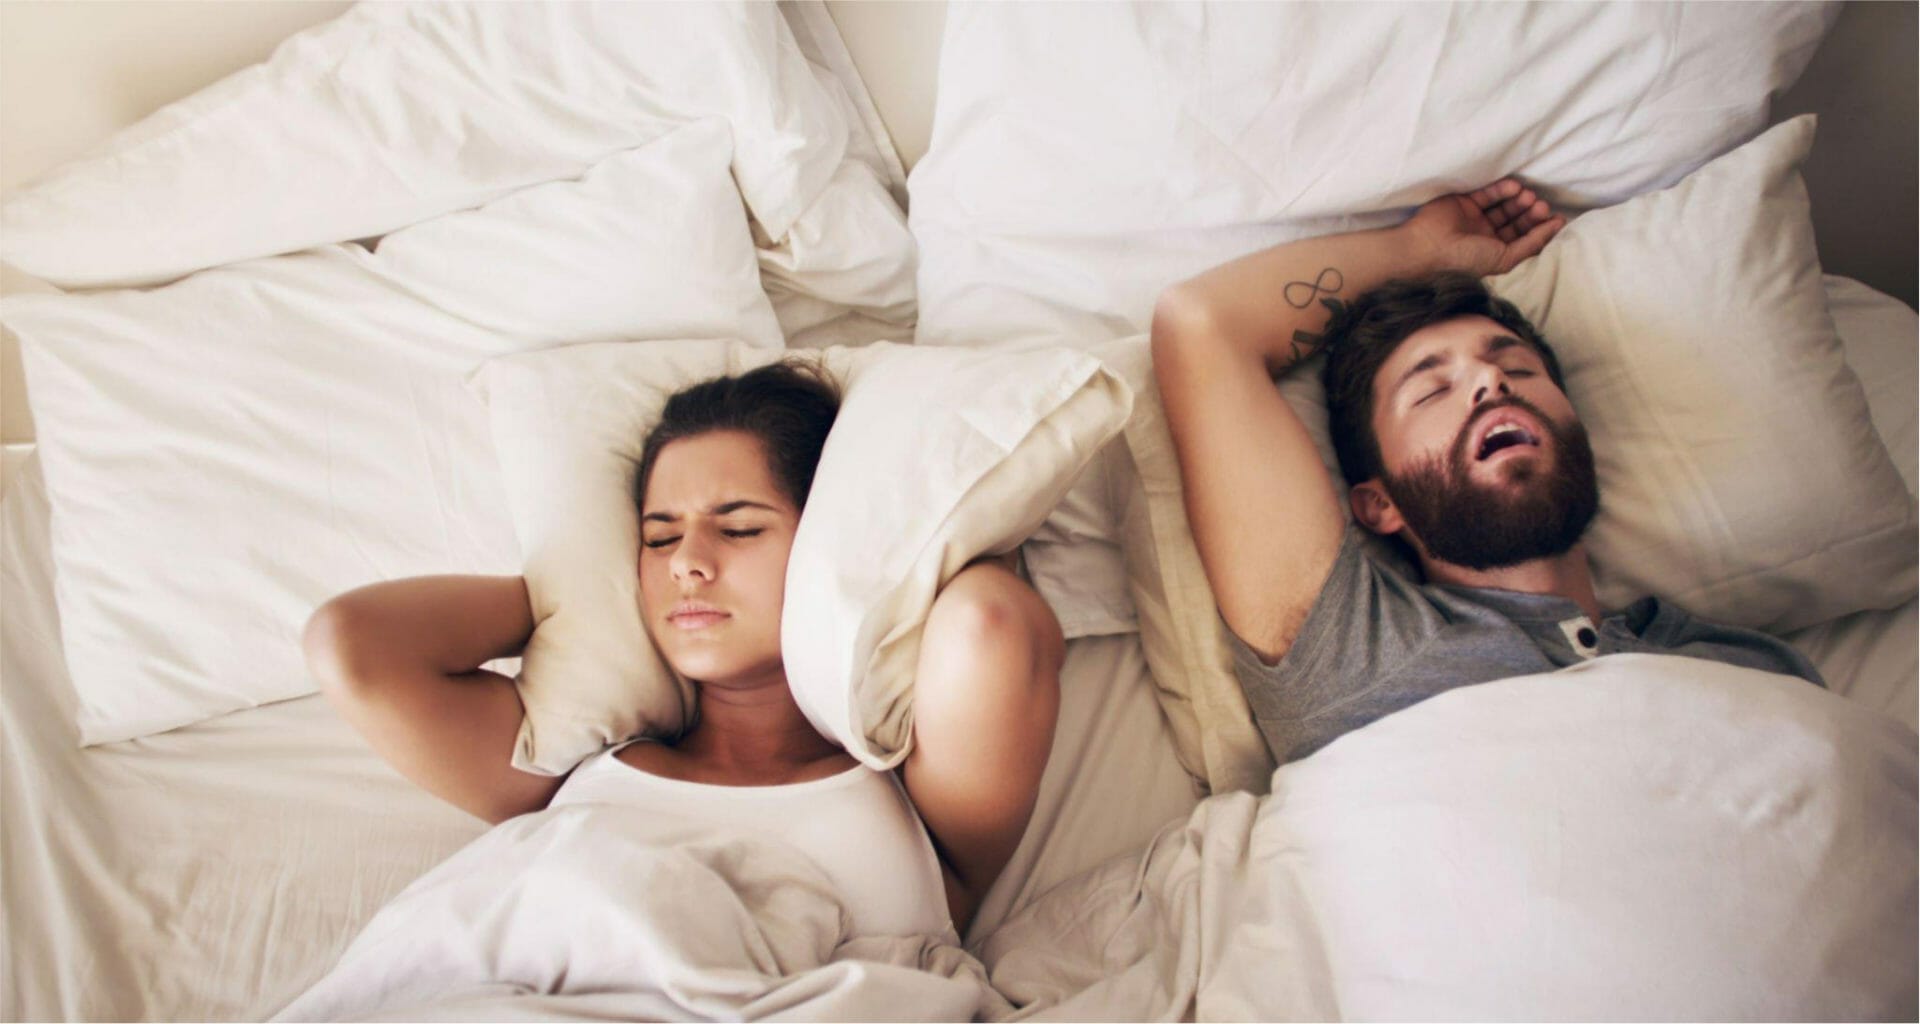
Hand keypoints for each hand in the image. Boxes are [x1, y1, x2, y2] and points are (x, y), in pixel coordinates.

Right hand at [1403, 178, 1564, 277]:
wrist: (1428, 247)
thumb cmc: (1465, 259)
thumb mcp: (1504, 258)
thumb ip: (1531, 244)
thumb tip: (1556, 227)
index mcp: (1495, 252)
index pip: (1523, 237)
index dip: (1540, 227)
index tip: (1556, 217)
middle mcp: (1486, 235)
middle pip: (1516, 220)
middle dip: (1530, 212)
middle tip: (1540, 204)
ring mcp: (1475, 218)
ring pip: (1504, 206)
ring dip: (1519, 200)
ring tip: (1528, 196)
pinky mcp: (1465, 201)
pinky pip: (1488, 194)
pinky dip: (1502, 189)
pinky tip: (1513, 188)